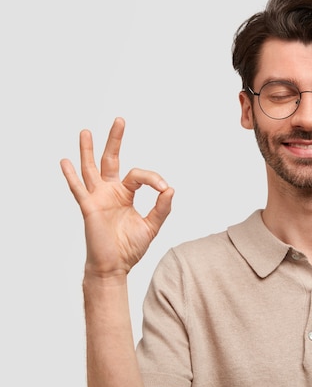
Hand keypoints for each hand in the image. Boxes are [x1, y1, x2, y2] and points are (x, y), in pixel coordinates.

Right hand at [60, 117, 173, 278]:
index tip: (164, 189)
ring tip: (86, 131)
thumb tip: (170, 189)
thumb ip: (162, 208)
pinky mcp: (89, 207)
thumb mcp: (152, 225)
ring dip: (88, 150)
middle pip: (111, 159)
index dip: (153, 178)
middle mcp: (110, 191)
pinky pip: (79, 189)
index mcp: (126, 194)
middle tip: (120, 120)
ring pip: (91, 168)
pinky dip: (71, 176)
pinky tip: (65, 162)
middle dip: (115, 140)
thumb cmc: (130, 247)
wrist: (115, 266)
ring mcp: (98, 197)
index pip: (139, 175)